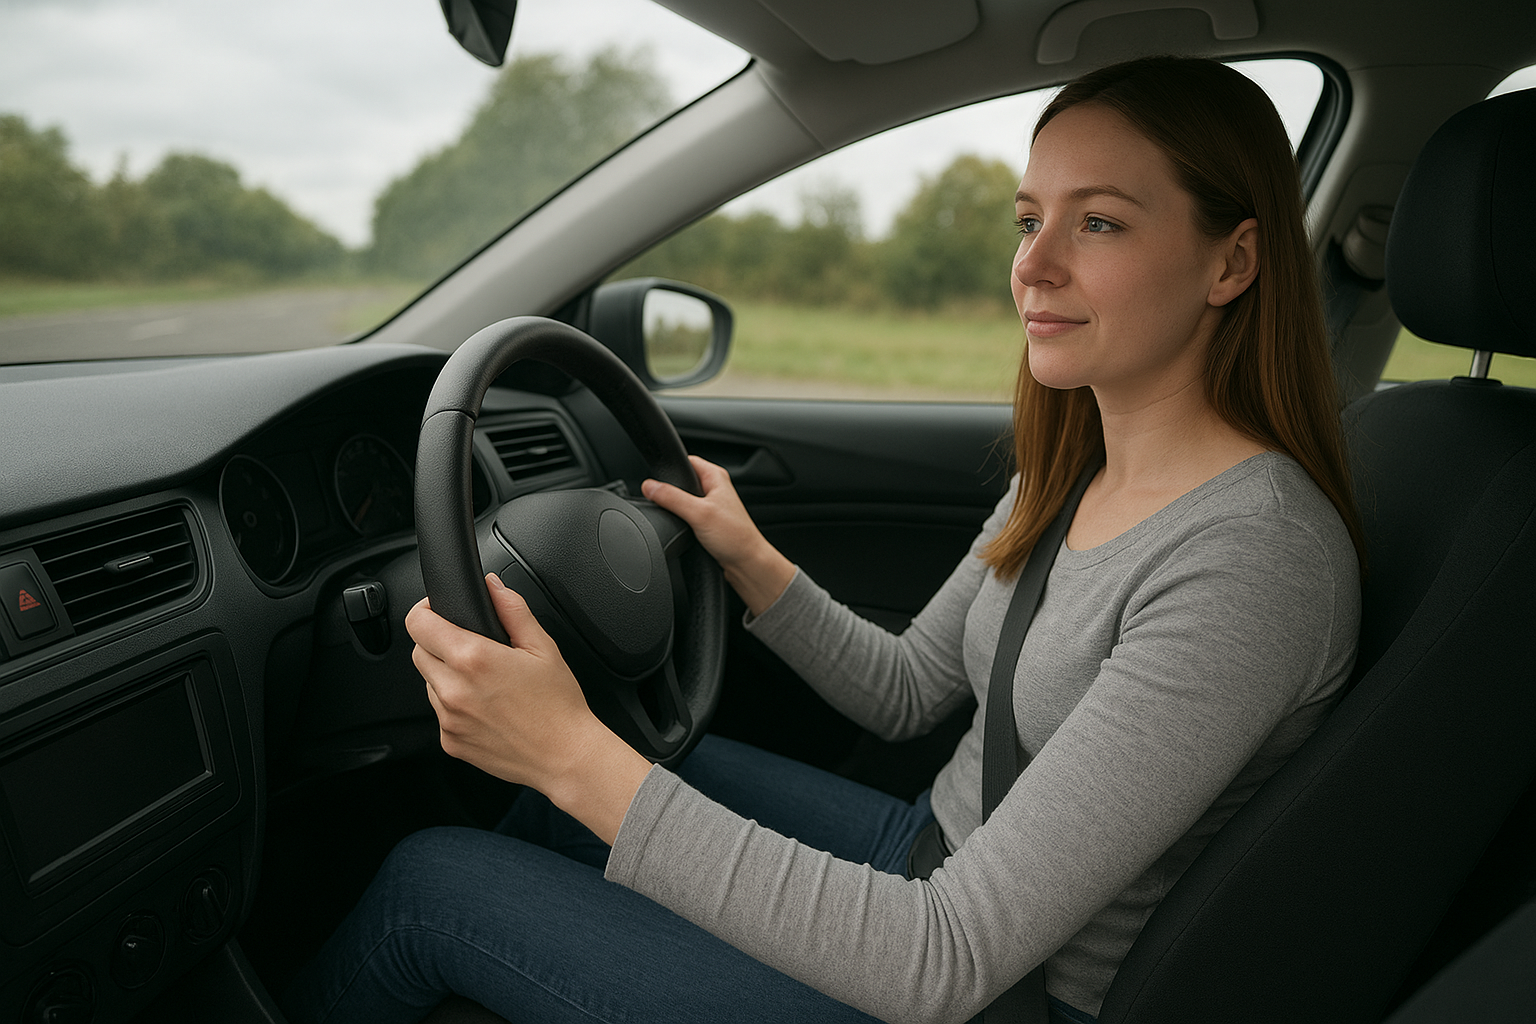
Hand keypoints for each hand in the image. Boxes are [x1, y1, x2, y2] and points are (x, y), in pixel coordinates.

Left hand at [406, 573, 649, 842]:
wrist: (565, 756)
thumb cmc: (558, 705)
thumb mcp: (544, 647)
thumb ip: (513, 610)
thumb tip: (492, 586)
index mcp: (473, 658)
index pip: (419, 623)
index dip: (426, 610)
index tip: (440, 611)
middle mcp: (454, 689)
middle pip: (419, 651)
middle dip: (438, 642)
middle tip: (473, 647)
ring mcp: (448, 719)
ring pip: (429, 683)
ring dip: (446, 675)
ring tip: (484, 682)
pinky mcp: (450, 742)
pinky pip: (440, 712)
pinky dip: (455, 705)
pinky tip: (486, 707)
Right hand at [642, 455, 794, 615]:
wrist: (746, 564)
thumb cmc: (736, 538)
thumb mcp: (698, 513)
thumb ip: (671, 498)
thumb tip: (649, 486)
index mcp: (716, 476)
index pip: (686, 461)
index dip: (670, 469)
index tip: (655, 480)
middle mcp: (714, 489)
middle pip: (681, 482)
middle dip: (670, 492)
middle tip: (665, 504)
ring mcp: (711, 506)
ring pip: (683, 501)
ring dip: (676, 509)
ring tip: (678, 520)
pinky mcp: (707, 522)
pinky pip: (687, 516)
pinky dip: (681, 521)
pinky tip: (682, 529)